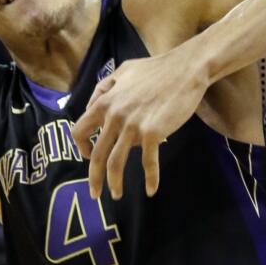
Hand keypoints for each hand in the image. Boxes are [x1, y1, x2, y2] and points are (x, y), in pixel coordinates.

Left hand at [70, 50, 208, 200]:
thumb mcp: (123, 71)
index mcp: (105, 102)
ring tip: (117, 195)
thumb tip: (91, 107)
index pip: (79, 131)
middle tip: (95, 194)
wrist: (186, 69)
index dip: (81, 147)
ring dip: (114, 183)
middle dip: (93, 178)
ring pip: (116, 163)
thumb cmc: (156, 69)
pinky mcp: (153, 132)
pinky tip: (152, 189)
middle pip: (96, 155)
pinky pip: (148, 162)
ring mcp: (133, 125)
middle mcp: (114, 116)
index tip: (89, 156)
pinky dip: (150, 178)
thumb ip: (104, 87)